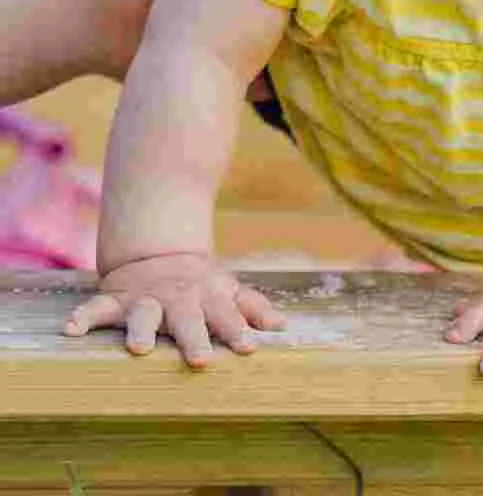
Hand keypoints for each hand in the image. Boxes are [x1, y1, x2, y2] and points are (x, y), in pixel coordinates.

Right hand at [62, 252, 284, 366]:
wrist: (159, 253)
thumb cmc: (201, 284)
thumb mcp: (227, 290)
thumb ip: (252, 306)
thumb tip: (281, 326)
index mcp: (208, 297)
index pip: (227, 314)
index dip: (238, 330)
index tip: (249, 348)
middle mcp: (178, 299)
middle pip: (188, 319)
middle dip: (195, 337)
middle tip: (201, 360)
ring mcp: (145, 298)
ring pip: (142, 314)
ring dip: (140, 329)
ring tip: (137, 349)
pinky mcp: (115, 299)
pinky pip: (95, 308)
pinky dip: (83, 318)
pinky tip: (70, 330)